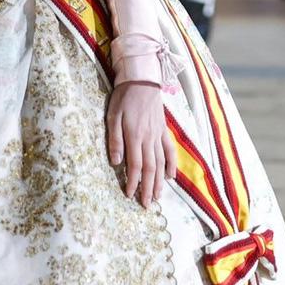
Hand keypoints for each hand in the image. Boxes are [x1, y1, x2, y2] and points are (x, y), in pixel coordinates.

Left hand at [107, 81, 173, 207]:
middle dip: (148, 188)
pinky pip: (170, 150)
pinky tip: (171, 177)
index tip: (130, 195)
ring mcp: (159, 135)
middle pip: (151, 169)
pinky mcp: (164, 130)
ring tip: (157, 197)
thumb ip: (115, 139)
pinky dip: (172, 164)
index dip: (133, 182)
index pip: (136, 165)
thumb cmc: (124, 97)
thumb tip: (115, 162)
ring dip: (159, 182)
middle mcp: (149, 138)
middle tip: (146, 205)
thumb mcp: (113, 116)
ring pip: (161, 163)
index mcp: (135, 136)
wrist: (142, 79)